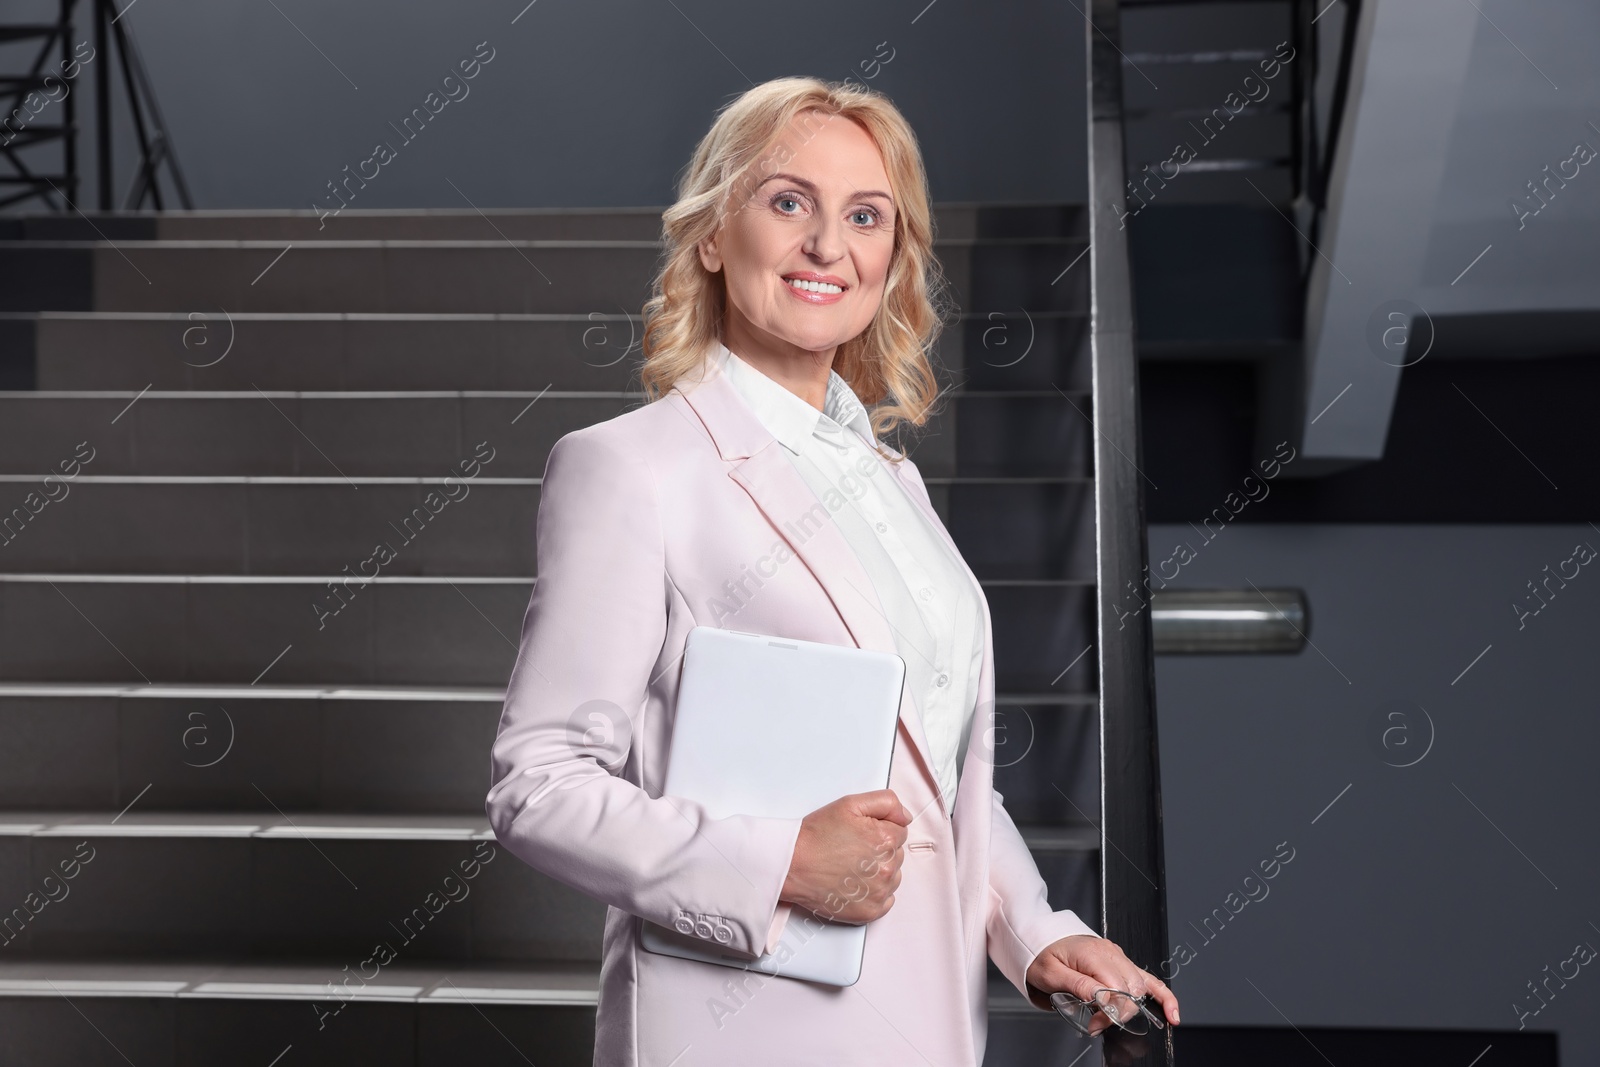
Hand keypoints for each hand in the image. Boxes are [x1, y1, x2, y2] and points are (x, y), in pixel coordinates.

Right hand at [779, 789, 910, 923]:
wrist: (792, 865)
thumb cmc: (816, 836)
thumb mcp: (850, 804)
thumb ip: (886, 802)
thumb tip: (905, 816)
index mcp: (885, 840)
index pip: (900, 831)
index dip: (879, 829)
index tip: (860, 834)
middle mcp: (886, 868)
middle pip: (896, 854)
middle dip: (878, 850)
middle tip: (851, 849)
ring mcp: (879, 892)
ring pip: (893, 876)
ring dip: (878, 871)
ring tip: (851, 866)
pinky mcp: (870, 911)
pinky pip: (887, 900)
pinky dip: (874, 892)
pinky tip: (855, 883)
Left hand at [1026, 934, 1179, 1033]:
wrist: (1040, 938)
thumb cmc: (1043, 955)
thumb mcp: (1051, 973)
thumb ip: (1078, 985)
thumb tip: (1101, 998)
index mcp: (1093, 954)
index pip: (1115, 988)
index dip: (1109, 1011)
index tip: (1095, 1024)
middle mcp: (1111, 953)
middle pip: (1132, 989)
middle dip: (1121, 1013)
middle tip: (1099, 1024)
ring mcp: (1119, 956)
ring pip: (1142, 986)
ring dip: (1135, 1008)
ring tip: (1120, 1021)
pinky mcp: (1122, 962)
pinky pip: (1148, 978)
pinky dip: (1163, 995)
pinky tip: (1171, 1012)